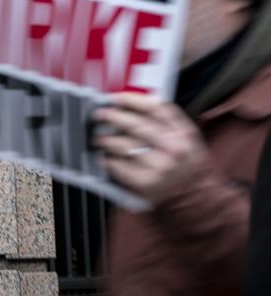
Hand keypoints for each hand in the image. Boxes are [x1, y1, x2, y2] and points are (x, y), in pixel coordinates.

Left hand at [93, 93, 207, 204]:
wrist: (200, 202)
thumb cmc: (190, 169)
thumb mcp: (189, 141)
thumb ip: (169, 123)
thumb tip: (135, 106)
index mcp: (184, 134)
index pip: (156, 108)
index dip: (133, 100)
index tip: (116, 98)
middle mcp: (174, 148)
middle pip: (137, 124)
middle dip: (113, 117)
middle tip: (100, 114)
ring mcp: (160, 166)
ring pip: (124, 145)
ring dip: (106, 139)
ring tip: (99, 138)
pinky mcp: (146, 183)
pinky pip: (119, 166)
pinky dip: (108, 160)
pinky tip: (104, 157)